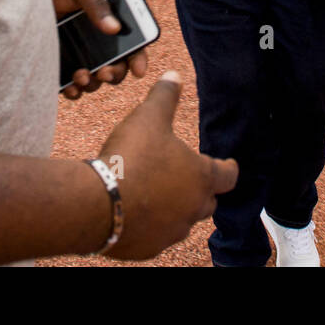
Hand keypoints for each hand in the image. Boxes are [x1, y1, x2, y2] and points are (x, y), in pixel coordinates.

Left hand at [40, 0, 147, 99]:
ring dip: (93, 84)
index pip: (132, 43)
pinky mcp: (58, 65)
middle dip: (115, 74)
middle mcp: (97, 41)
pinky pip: (71, 85)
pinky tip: (70, 87)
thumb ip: (96, 3)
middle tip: (104, 72)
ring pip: (95, 80)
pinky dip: (74, 91)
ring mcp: (77, 55)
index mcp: (108, 21)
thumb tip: (115, 28)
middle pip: (116, 66)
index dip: (139, 58)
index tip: (139, 70)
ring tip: (81, 76)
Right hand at [100, 72, 237, 259]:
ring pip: (183, 222)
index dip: (229, 167)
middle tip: (189, 177)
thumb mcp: (149, 117)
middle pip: (208, 201)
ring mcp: (171, 232)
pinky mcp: (148, 249)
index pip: (229, 175)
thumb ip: (165, 97)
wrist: (95, 204)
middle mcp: (192, 208)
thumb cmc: (130, 157)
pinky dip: (152, 226)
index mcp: (200, 177)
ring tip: (159, 194)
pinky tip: (137, 213)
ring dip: (176, 209)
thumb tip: (174, 75)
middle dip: (201, 190)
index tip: (229, 164)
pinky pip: (157, 237)